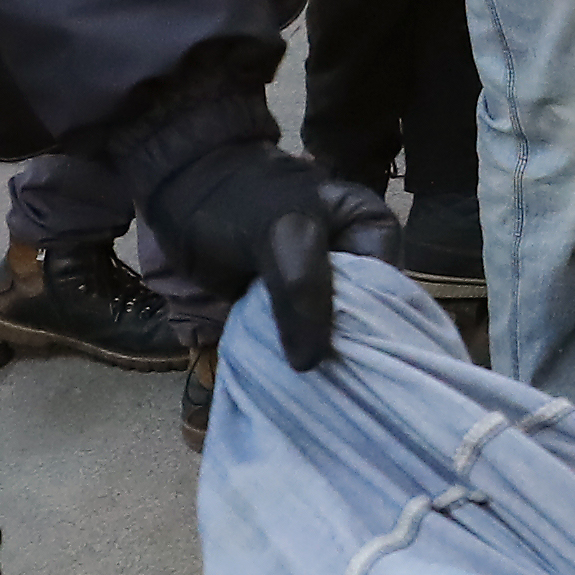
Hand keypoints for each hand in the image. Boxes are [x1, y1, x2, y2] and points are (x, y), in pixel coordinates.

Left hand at [139, 129, 392, 373]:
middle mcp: (356, 258)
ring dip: (318, 355)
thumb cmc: (240, 200)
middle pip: (367, 317)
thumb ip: (303, 290)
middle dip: (346, 346)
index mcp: (371, 229)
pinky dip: (292, 354)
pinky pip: (301, 338)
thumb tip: (312, 362)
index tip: (351, 357)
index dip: (373, 325)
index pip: (391, 291)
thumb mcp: (283, 235)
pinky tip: (287, 373)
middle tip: (330, 377)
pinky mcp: (289, 306)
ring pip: (333, 332)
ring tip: (309, 382)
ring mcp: (322, 284)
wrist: (183, 191)